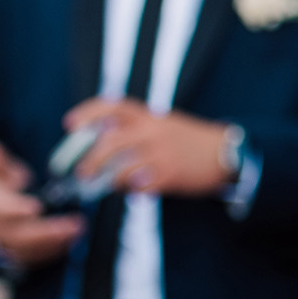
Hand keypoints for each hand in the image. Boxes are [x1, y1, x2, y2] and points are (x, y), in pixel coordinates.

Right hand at [0, 138, 81, 269]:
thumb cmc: (5, 187)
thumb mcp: (1, 172)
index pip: (0, 208)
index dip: (16, 208)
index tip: (36, 207)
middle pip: (18, 234)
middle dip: (45, 232)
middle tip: (74, 225)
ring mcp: (9, 244)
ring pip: (28, 249)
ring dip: (54, 242)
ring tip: (78, 231)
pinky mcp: (21, 255)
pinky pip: (36, 257)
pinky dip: (53, 251)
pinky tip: (72, 241)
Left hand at [65, 100, 231, 196]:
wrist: (227, 152)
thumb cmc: (191, 141)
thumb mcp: (164, 124)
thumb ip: (137, 129)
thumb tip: (102, 141)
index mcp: (149, 116)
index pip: (113, 107)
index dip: (88, 113)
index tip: (70, 124)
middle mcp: (152, 131)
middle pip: (109, 142)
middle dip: (89, 159)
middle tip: (82, 172)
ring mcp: (161, 153)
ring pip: (121, 168)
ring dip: (110, 180)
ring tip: (110, 186)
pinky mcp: (170, 174)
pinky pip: (141, 187)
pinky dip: (133, 191)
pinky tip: (137, 191)